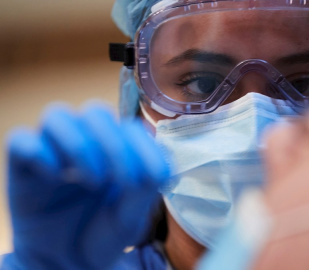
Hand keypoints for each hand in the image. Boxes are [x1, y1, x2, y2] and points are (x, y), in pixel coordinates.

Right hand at [4, 103, 170, 269]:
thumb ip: (146, 186)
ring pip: (57, 115)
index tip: (146, 180)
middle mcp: (84, 143)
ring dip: (80, 145)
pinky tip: (54, 178)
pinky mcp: (22, 168)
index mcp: (116, 149)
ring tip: (93, 180)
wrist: (71, 263)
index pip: (129, 126)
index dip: (141, 147)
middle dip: (114, 145)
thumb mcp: (133, 215)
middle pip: (95, 112)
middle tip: (120, 180)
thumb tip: (160, 165)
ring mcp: (52, 152)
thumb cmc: (104, 234)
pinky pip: (21, 140)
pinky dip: (40, 153)